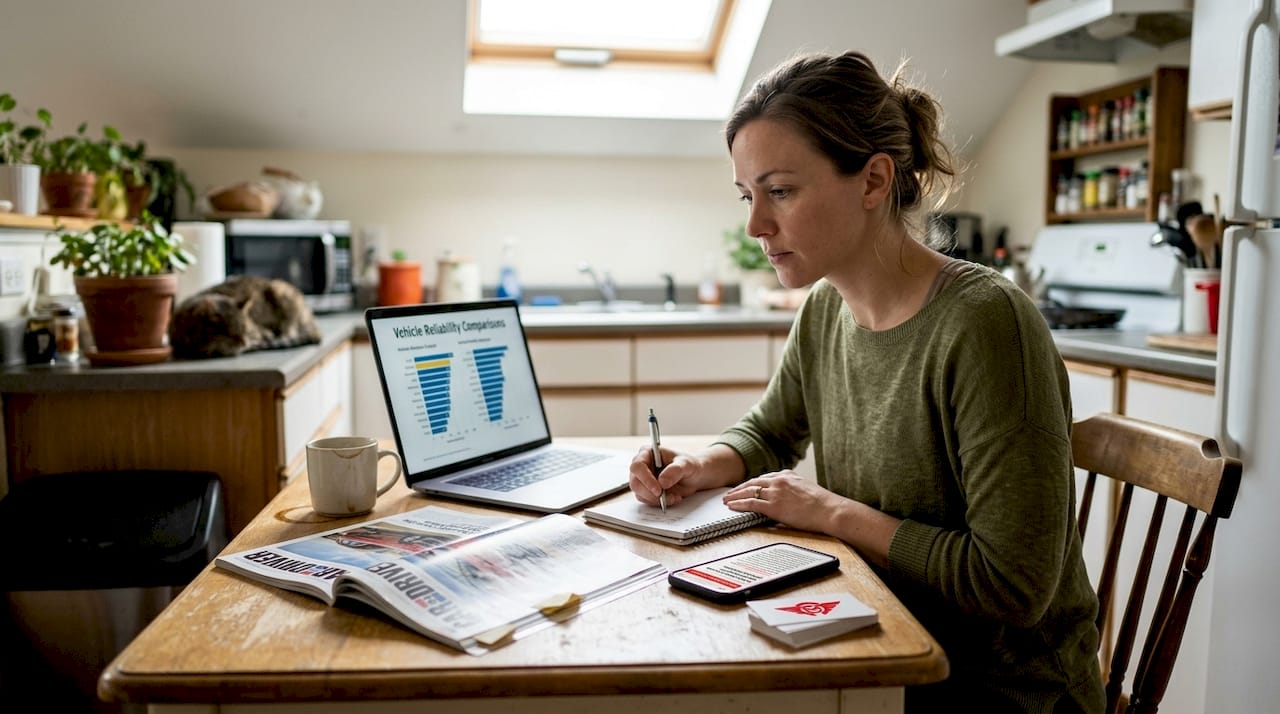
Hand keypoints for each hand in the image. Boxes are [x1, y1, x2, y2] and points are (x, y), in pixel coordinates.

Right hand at [627, 446, 723, 507]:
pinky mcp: (646, 491)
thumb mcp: (686, 465)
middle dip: (650, 493)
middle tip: (664, 497)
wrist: (694, 477)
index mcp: (648, 453)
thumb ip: (675, 470)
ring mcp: (643, 479)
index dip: (645, 479)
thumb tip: (662, 481)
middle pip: (635, 482)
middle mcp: (642, 466)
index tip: (658, 489)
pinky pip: (646, 500)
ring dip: (656, 499)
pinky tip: (672, 498)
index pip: (637, 466)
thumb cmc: (689, 466)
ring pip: (639, 493)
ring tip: (673, 497)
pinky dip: (658, 503)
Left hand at [723, 472, 842, 533]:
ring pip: (749, 491)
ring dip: (735, 496)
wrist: (830, 510)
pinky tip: (732, 506)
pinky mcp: (774, 506)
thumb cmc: (823, 504)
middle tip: (729, 493)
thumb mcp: (806, 488)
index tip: (744, 487)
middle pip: (753, 482)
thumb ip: (793, 488)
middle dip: (739, 488)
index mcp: (787, 475)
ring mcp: (776, 492)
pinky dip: (739, 504)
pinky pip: (751, 503)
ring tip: (726, 500)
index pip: (764, 478)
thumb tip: (787, 496)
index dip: (751, 484)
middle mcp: (779, 480)